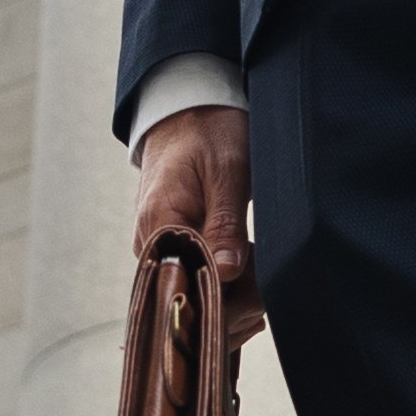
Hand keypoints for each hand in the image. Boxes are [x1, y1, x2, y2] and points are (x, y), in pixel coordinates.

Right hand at [132, 105, 261, 341]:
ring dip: (233, 301)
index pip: (181, 287)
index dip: (219, 300)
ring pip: (194, 301)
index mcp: (157, 225)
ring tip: (259, 276)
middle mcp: (150, 247)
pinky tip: (250, 282)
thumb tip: (224, 273)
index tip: (253, 290)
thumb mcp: (227, 172)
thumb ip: (225, 224)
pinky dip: (227, 293)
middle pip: (187, 302)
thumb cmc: (208, 133)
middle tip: (265, 284)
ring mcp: (160, 253)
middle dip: (232, 304)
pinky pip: (196, 288)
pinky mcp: (173, 255)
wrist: (190, 112)